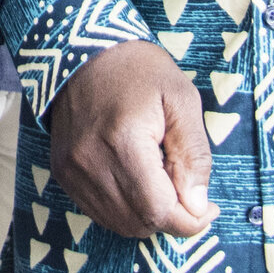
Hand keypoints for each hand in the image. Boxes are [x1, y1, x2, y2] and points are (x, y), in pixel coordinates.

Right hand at [49, 40, 213, 240]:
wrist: (82, 49)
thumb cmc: (139, 69)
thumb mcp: (181, 99)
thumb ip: (194, 155)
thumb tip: (199, 207)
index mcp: (123, 141)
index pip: (159, 210)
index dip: (191, 221)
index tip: (210, 208)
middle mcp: (90, 162)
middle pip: (141, 223)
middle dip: (174, 219)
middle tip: (191, 194)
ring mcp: (72, 170)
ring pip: (120, 223)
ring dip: (150, 217)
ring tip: (165, 184)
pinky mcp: (63, 172)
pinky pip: (100, 212)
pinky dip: (127, 210)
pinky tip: (141, 184)